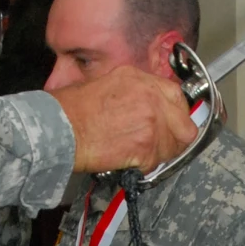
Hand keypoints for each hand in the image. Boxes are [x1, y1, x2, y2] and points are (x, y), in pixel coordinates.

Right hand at [55, 66, 196, 176]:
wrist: (60, 128)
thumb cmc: (70, 109)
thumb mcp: (105, 84)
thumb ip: (132, 92)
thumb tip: (144, 105)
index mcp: (139, 78)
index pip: (176, 96)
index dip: (176, 114)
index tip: (172, 123)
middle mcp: (150, 96)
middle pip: (184, 124)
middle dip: (176, 137)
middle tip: (163, 145)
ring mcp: (151, 121)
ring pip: (174, 146)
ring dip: (160, 154)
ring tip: (141, 154)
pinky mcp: (146, 145)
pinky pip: (157, 162)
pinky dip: (144, 166)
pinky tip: (130, 161)